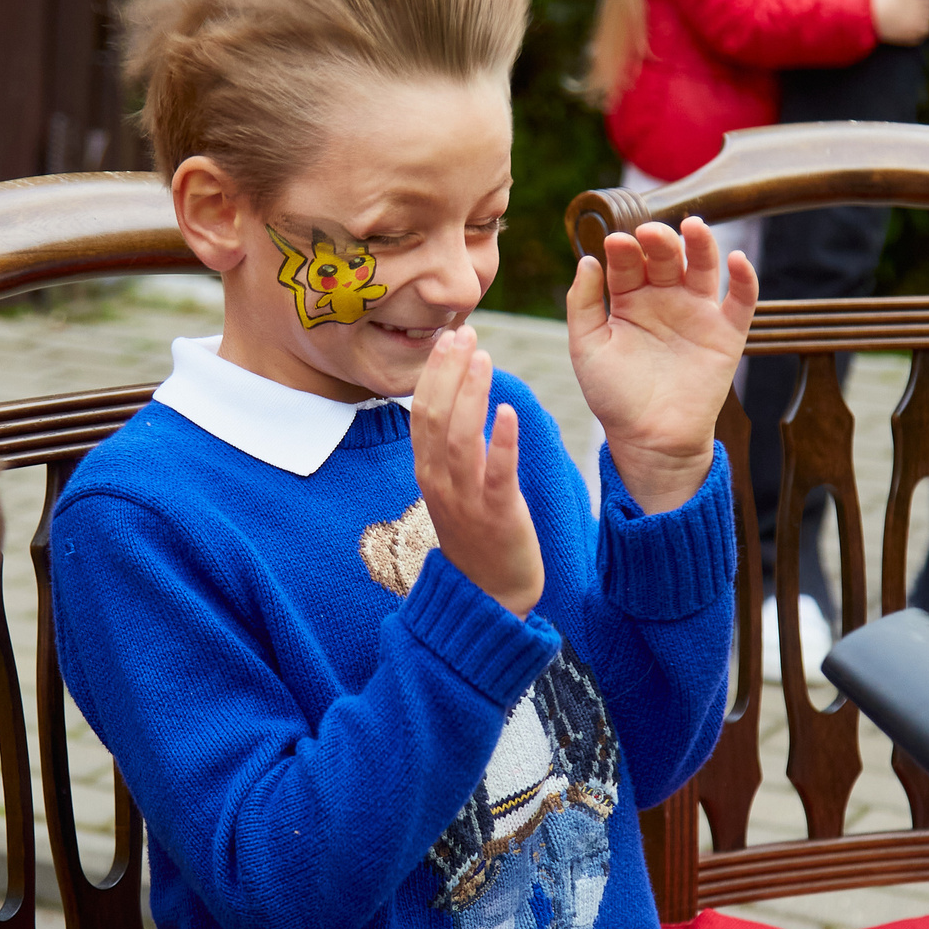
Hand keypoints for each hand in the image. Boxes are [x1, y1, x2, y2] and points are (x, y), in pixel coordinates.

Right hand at [412, 327, 544, 616]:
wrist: (489, 595)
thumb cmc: (477, 534)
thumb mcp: (454, 487)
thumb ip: (452, 447)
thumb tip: (462, 398)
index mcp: (428, 471)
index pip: (421, 411)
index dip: (433, 372)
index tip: (450, 336)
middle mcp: (439, 482)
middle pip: (434, 416)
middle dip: (446, 371)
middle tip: (463, 333)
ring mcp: (465, 499)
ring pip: (459, 438)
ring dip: (471, 394)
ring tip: (484, 358)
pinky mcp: (497, 515)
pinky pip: (496, 473)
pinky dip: (500, 440)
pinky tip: (507, 411)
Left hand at [567, 218, 756, 514]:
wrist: (650, 440)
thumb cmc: (614, 396)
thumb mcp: (587, 347)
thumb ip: (583, 304)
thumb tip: (587, 260)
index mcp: (629, 300)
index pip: (628, 262)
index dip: (623, 249)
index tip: (615, 242)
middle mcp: (664, 299)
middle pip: (665, 257)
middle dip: (658, 241)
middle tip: (649, 233)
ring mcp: (697, 313)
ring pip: (703, 267)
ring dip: (700, 244)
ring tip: (692, 227)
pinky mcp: (726, 334)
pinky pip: (741, 300)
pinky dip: (745, 278)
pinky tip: (736, 259)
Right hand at [870, 0, 928, 45]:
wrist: (867, 13)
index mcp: (921, 1)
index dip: (924, 1)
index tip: (916, 2)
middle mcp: (921, 15)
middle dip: (925, 13)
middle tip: (912, 12)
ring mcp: (915, 29)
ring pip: (928, 28)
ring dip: (923, 24)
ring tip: (911, 22)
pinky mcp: (907, 39)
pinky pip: (918, 39)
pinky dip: (916, 36)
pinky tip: (907, 30)